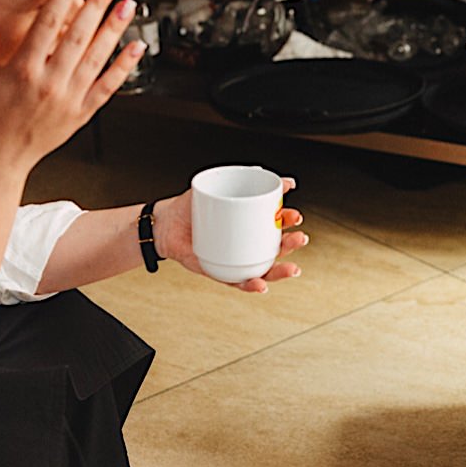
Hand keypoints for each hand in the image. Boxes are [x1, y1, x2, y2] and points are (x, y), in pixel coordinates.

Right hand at [0, 0, 143, 172]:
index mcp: (22, 70)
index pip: (48, 23)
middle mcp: (49, 83)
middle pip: (79, 35)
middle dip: (97, 4)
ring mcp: (69, 99)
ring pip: (98, 57)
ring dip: (115, 28)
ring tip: (128, 3)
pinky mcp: (82, 113)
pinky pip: (108, 86)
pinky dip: (124, 66)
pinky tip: (137, 46)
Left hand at [152, 178, 308, 292]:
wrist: (165, 223)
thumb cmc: (193, 208)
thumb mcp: (222, 189)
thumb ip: (250, 180)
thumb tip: (282, 181)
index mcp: (250, 227)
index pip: (276, 226)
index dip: (289, 224)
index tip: (296, 216)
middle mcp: (246, 246)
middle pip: (276, 250)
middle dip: (291, 246)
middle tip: (300, 238)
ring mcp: (235, 260)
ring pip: (264, 270)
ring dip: (280, 271)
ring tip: (292, 268)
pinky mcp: (220, 273)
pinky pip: (238, 283)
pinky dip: (252, 285)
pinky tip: (261, 285)